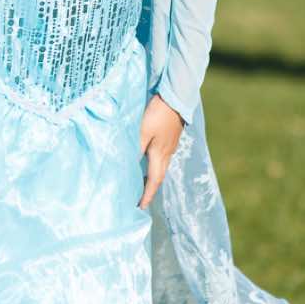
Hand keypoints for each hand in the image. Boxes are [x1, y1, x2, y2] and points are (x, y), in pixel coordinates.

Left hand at [138, 94, 184, 209]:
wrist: (176, 96)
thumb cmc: (158, 114)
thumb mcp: (142, 132)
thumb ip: (136, 148)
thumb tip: (128, 165)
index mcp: (160, 154)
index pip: (154, 180)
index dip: (147, 195)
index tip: (140, 207)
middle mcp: (168, 152)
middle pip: (159, 175)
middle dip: (150, 188)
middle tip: (140, 198)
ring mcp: (170, 144)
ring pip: (160, 165)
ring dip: (152, 175)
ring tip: (141, 182)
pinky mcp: (170, 136)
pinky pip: (161, 155)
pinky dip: (153, 163)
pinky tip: (146, 159)